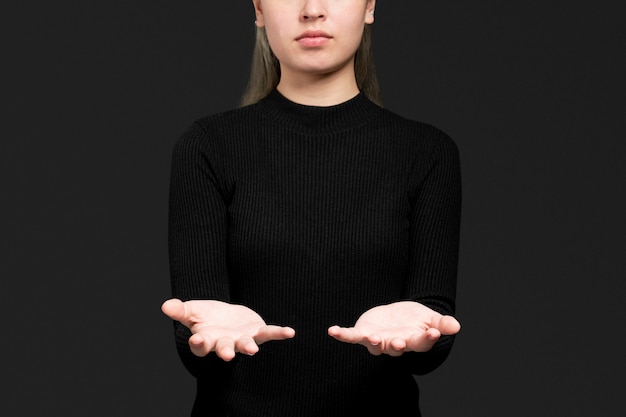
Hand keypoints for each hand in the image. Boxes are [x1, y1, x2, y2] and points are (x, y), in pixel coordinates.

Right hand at [161, 298, 294, 360]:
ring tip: (252, 349)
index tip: (196, 338)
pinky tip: (290, 332)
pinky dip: (279, 333)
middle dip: (224, 351)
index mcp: (206, 339)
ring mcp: (241, 339)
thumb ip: (179, 310)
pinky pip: (269, 334)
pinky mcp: (257, 332)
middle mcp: (224, 343)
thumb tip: (165, 305)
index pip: (200, 345)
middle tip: (225, 355)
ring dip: (248, 347)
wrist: (225, 315)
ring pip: (245, 345)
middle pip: (223, 349)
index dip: (198, 342)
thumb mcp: (191, 310)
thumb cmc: (205, 316)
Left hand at [327, 301, 459, 355]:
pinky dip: (342, 334)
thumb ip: (442, 323)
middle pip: (398, 347)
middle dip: (398, 344)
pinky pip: (352, 336)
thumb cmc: (415, 319)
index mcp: (415, 341)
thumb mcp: (431, 318)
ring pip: (376, 346)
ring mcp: (379, 340)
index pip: (423, 342)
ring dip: (374, 343)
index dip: (429, 338)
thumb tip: (456, 326)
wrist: (398, 316)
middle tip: (400, 341)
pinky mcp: (364, 333)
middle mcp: (396, 344)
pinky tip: (332, 331)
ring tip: (374, 339)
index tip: (435, 332)